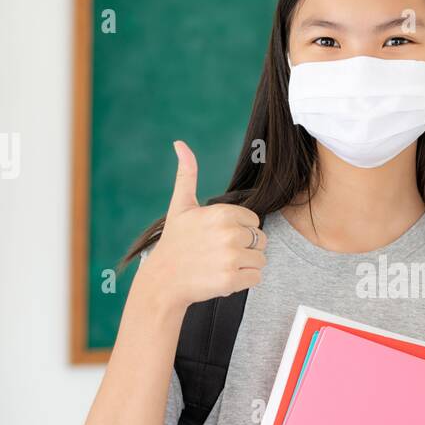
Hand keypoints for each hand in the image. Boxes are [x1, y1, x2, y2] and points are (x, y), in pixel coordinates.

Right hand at [142, 140, 266, 309]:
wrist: (163, 280)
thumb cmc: (175, 242)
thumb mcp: (180, 206)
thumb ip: (187, 174)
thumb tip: (180, 143)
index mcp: (223, 212)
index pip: (254, 222)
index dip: (240, 230)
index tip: (219, 237)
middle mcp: (229, 233)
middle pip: (261, 240)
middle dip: (245, 248)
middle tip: (220, 253)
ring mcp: (231, 257)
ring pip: (261, 259)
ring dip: (246, 265)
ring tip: (222, 265)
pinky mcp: (232, 280)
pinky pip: (257, 277)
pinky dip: (244, 280)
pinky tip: (224, 277)